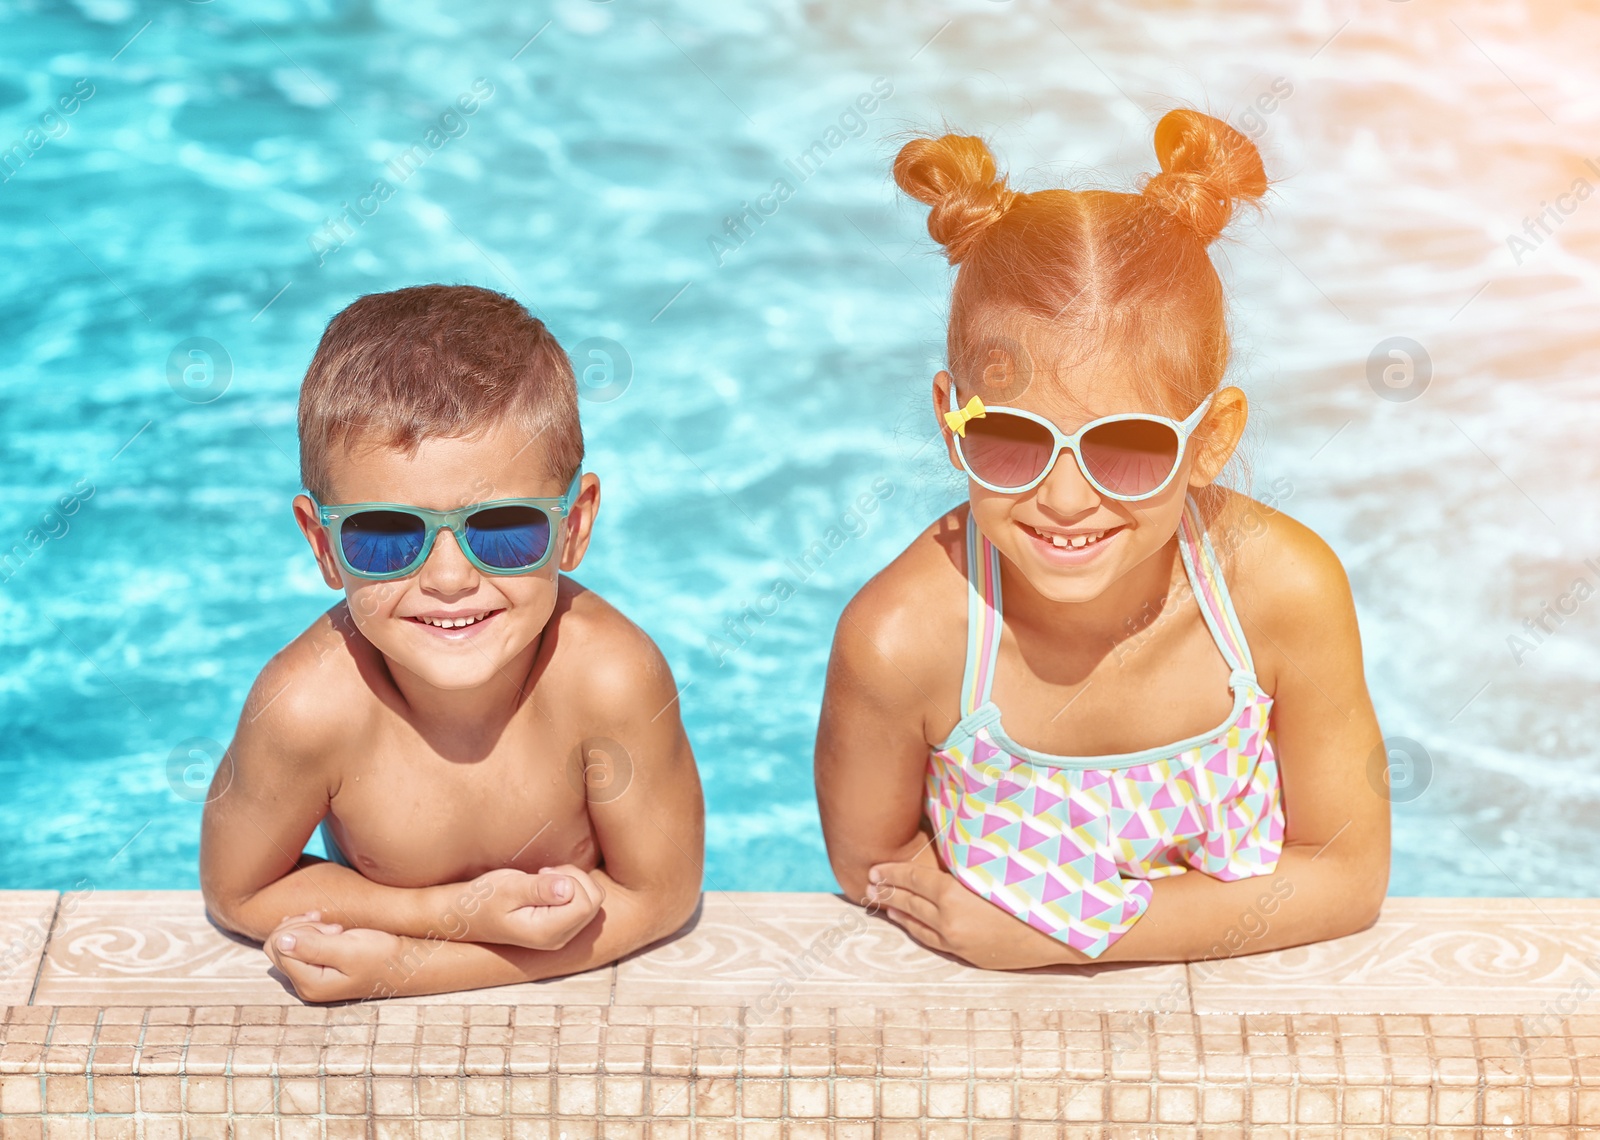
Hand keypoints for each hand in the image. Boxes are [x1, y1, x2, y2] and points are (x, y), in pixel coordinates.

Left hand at [263, 912, 404, 1002]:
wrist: (405, 965)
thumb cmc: (382, 955)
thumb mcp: (349, 949)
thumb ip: (313, 946)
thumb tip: (281, 940)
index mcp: (310, 983)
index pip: (279, 947)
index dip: (300, 928)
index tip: (332, 926)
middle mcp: (305, 985)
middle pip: (277, 947)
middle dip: (300, 927)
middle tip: (332, 926)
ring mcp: (310, 980)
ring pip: (286, 945)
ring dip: (306, 929)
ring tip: (334, 928)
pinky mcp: (318, 972)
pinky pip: (298, 949)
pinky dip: (310, 934)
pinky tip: (329, 930)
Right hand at [460, 865, 604, 949]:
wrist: (468, 914)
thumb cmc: (483, 899)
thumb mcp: (507, 888)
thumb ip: (538, 889)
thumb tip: (568, 889)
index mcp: (546, 932)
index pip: (585, 904)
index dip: (572, 880)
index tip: (544, 873)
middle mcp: (559, 938)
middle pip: (594, 902)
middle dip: (576, 878)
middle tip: (545, 873)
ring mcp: (562, 934)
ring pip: (593, 901)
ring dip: (575, 881)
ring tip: (546, 878)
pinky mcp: (562, 926)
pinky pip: (585, 902)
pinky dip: (574, 887)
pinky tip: (550, 885)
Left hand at [867, 861, 1075, 970]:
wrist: (1060, 933)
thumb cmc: (1032, 892)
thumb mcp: (994, 870)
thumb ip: (963, 864)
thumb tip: (943, 850)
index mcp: (954, 895)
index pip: (913, 880)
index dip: (891, 873)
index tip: (874, 868)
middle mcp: (949, 921)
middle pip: (909, 902)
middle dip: (887, 892)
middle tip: (868, 884)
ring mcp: (957, 942)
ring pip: (917, 925)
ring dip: (897, 912)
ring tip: (881, 902)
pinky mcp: (968, 956)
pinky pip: (932, 941)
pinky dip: (915, 929)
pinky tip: (908, 923)